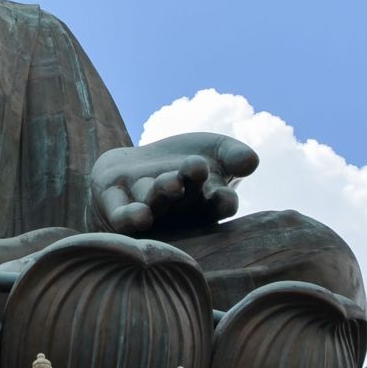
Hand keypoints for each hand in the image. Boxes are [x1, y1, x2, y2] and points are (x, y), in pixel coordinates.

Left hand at [91, 132, 258, 236]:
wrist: (139, 164)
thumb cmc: (186, 161)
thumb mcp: (216, 150)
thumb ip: (234, 155)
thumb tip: (251, 161)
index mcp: (206, 203)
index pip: (220, 205)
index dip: (223, 202)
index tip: (224, 196)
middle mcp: (177, 211)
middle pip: (184, 200)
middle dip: (188, 187)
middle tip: (193, 171)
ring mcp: (146, 208)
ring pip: (154, 203)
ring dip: (162, 194)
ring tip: (170, 184)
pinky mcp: (115, 206)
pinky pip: (121, 215)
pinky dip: (129, 216)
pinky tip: (139, 216)